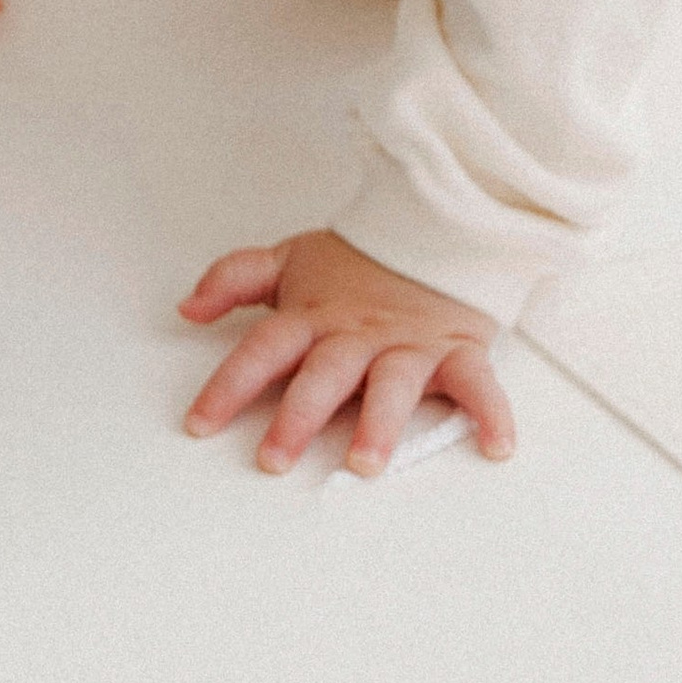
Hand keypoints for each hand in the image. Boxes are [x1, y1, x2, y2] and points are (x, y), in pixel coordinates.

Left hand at [179, 231, 515, 475]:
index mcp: (316, 317)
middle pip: (324, 374)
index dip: (230, 384)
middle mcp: (359, 335)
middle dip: (298, 415)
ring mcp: (410, 345)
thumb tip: (186, 307)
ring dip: (379, 423)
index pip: (264, 348)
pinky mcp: (457, 350)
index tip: (199, 423)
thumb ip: (235, 279)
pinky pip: (477, 383)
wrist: (439, 221)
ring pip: (393, 385)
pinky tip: (494, 445)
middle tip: (274, 458)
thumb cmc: (363, 258)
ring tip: (365, 461)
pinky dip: (490, 413)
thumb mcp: (291, 258)